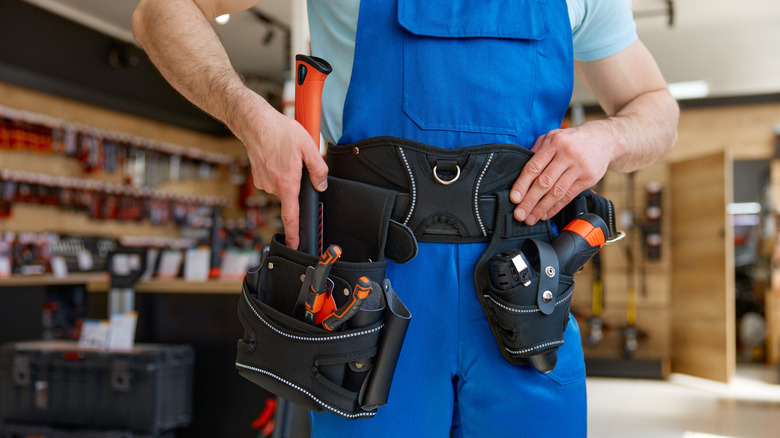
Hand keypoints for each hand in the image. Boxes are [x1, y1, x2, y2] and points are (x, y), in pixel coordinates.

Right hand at [231, 92, 328, 249]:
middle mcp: (272, 187)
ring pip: (282, 186)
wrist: (254, 123)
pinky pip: (273, 180)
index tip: (294, 245)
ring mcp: (263, 182)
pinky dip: (277, 171)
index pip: (291, 216)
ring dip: (287, 175)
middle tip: (298, 162)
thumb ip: (319, 169)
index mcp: (286, 183)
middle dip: (297, 183)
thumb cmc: (280, 132)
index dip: (294, 233)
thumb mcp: (308, 147)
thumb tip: (321, 185)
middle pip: (291, 195)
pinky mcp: (257, 177)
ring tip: (285, 155)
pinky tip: (277, 156)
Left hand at [510, 123, 618, 224]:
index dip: (522, 184)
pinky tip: (546, 214)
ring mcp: (579, 167)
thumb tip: (518, 173)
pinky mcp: (588, 178)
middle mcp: (566, 154)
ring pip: (557, 192)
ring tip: (531, 218)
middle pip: (544, 182)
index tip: (514, 198)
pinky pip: (569, 196)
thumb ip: (536, 152)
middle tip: (519, 214)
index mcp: (553, 143)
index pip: (534, 167)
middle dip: (530, 201)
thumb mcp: (552, 138)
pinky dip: (556, 207)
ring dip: (542, 208)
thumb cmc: (571, 140)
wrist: (603, 139)